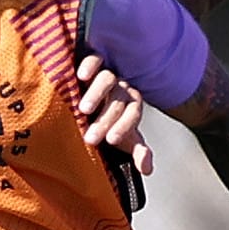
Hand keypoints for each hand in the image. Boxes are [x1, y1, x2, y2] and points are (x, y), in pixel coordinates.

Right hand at [76, 54, 152, 174]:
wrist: (91, 103)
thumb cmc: (109, 124)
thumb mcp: (124, 139)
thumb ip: (137, 151)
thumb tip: (148, 170)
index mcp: (132, 107)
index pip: (133, 114)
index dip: (124, 126)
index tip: (111, 140)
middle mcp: (122, 89)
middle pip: (118, 101)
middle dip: (105, 121)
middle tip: (90, 139)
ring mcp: (107, 74)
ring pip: (108, 79)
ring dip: (97, 94)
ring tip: (83, 110)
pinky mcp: (92, 62)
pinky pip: (95, 59)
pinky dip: (90, 66)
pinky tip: (80, 77)